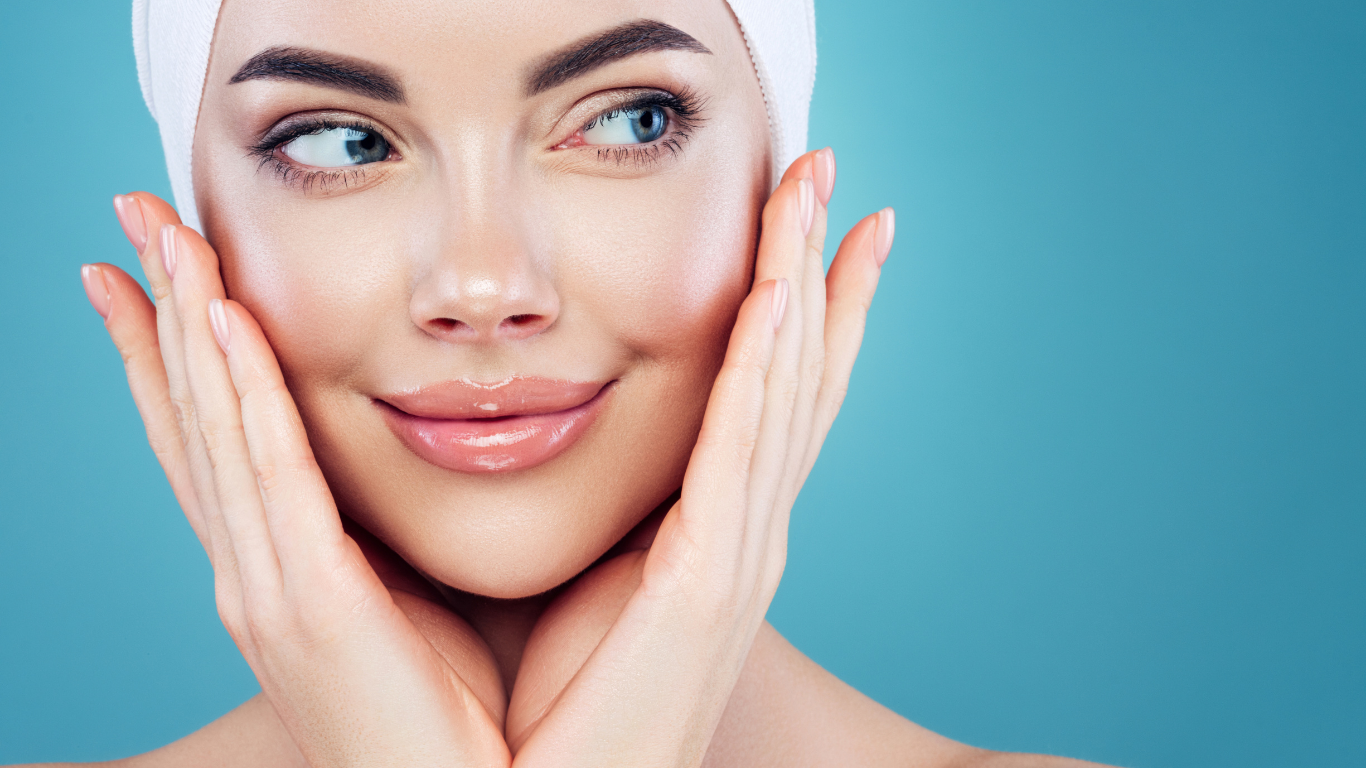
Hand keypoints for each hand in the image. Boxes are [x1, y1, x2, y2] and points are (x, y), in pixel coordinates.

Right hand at [84, 195, 508, 766]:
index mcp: (286, 569)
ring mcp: (269, 589)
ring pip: (217, 429)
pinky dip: (240, 398)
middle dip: (161, 312)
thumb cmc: (463, 713)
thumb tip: (458, 449)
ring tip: (163, 237)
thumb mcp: (428, 598)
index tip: (158, 272)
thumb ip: (411, 531)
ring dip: (185, 328)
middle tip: (138, 215)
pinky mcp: (311, 606)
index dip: (178, 354)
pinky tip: (223, 323)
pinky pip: (269, 479)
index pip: (219, 438)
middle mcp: (257, 571)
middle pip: (195, 417)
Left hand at [504, 148, 893, 765]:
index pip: (765, 398)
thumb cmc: (545, 712)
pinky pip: (743, 455)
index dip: (800, 309)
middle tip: (829, 173)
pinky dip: (768, 372)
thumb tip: (534, 430)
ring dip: (802, 290)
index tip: (813, 225)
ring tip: (820, 198)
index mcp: (710, 534)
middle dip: (816, 270)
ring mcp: (738, 558)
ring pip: (781, 395)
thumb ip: (582, 509)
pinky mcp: (709, 584)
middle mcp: (742, 536)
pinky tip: (776, 299)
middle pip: (793, 377)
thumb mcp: (568, 581)